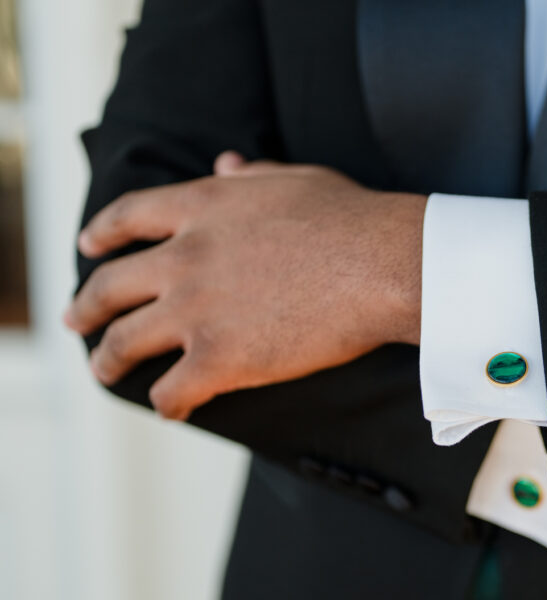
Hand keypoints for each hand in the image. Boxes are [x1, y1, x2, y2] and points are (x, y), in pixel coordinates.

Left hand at [64, 152, 425, 419]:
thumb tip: (227, 160)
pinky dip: (166, 403)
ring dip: (108, 359)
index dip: (102, 233)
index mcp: (202, 207)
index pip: (128, 217)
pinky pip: (172, 390)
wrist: (384, 264)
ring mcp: (197, 309)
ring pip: (125, 343)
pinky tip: (172, 408)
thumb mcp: (295, 179)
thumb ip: (251, 174)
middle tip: (77, 320)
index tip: (88, 246)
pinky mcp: (221, 358)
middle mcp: (186, 257)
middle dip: (87, 306)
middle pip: (110, 286)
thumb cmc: (352, 219)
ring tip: (104, 369)